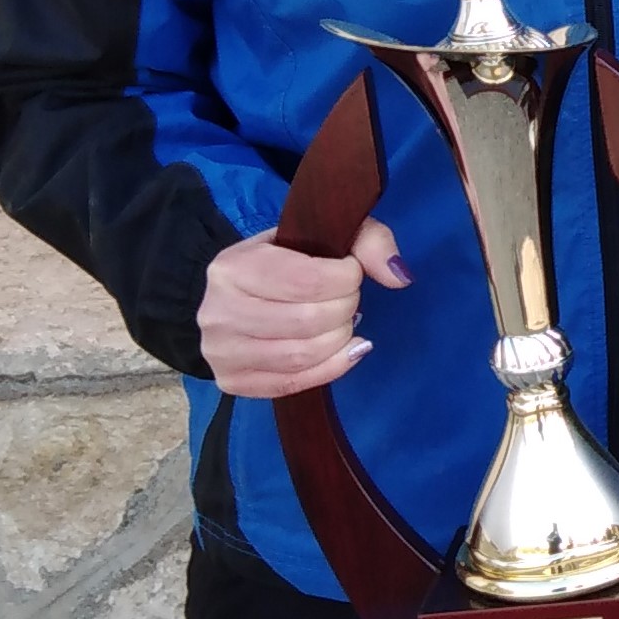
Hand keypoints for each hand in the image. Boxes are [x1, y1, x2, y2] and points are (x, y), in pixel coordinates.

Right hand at [197, 218, 409, 397]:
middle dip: (345, 308)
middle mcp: (218, 311)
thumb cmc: (284, 261)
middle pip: (308, 320)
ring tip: (343, 321)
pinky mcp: (233, 382)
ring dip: (339, 338)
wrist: (236, 295)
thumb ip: (368, 241)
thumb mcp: (321, 234)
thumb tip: (399, 277)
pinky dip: (332, 367)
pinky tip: (349, 350)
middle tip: (348, 299)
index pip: (307, 280)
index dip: (346, 278)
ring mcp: (221, 352)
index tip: (350, 272)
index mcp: (233, 266)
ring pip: (302, 355)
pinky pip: (293, 383)